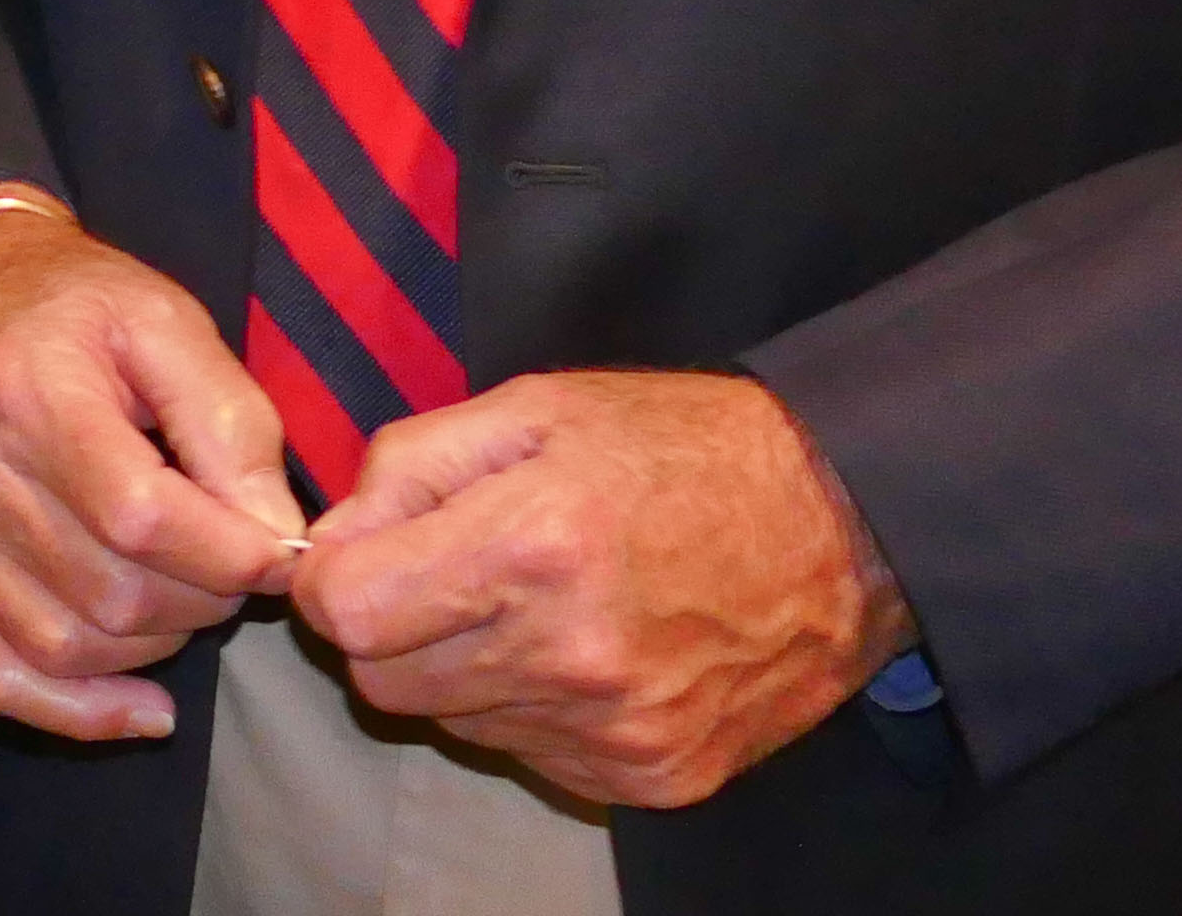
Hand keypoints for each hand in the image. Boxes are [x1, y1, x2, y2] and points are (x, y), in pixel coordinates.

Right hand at [0, 191, 305, 744]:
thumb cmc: (88, 306)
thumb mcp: (173, 322)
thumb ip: (232, 424)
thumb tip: (274, 538)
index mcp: (31, 395)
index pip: (138, 516)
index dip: (227, 554)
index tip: (281, 552)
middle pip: (110, 593)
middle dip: (205, 597)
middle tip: (237, 561)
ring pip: (70, 644)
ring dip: (160, 643)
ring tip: (191, 592)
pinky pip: (0, 676)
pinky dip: (79, 712)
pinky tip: (145, 706)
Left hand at [289, 370, 909, 808]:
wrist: (848, 526)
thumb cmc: (683, 448)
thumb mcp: (535, 406)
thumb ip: (412, 465)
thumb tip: (335, 537)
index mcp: (531, 546)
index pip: (348, 613)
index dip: (333, 580)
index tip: (364, 556)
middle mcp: (570, 654)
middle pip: (386, 682)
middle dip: (389, 627)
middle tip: (447, 575)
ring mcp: (616, 728)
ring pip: (456, 722)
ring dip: (464, 668)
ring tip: (533, 604)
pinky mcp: (656, 776)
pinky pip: (534, 756)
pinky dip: (534, 709)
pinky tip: (586, 649)